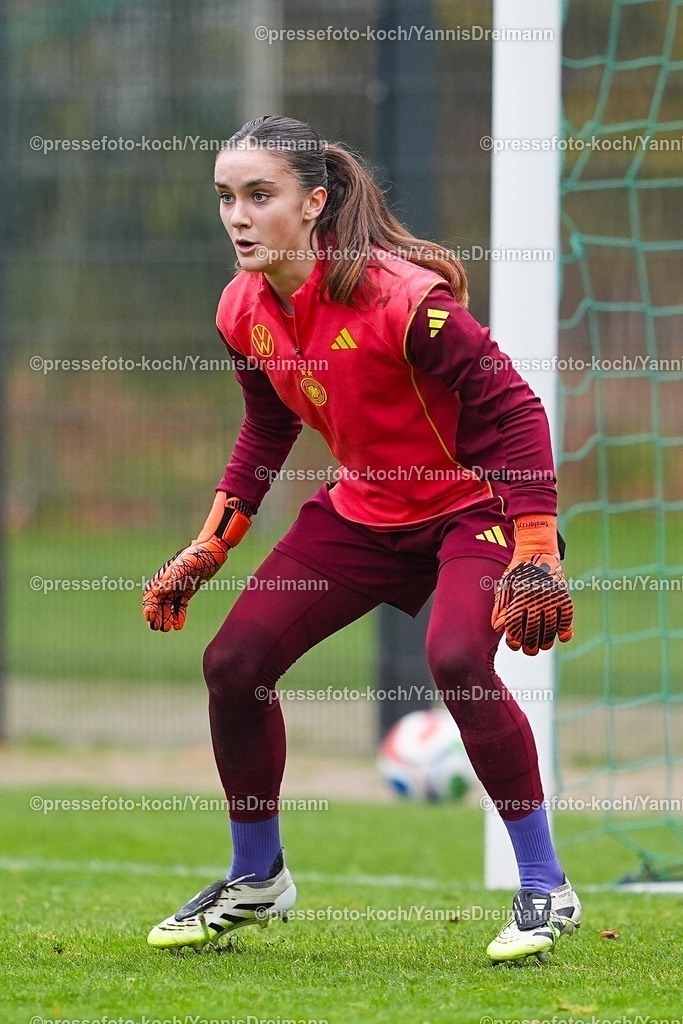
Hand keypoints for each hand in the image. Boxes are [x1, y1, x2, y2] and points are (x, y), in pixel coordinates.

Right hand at [142, 536, 228, 631]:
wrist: (213, 550)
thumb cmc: (198, 554)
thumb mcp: (185, 565)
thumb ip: (173, 577)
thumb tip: (161, 589)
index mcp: (164, 576)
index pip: (151, 595)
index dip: (149, 607)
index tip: (150, 618)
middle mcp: (169, 583)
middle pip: (158, 602)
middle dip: (156, 616)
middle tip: (158, 628)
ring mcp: (178, 587)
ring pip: (168, 606)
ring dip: (166, 617)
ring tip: (167, 629)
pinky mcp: (188, 590)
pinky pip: (180, 605)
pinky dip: (178, 615)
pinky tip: (178, 626)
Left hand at [491, 516, 573, 655]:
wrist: (537, 551)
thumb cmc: (517, 572)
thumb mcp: (505, 586)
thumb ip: (501, 608)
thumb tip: (497, 629)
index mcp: (519, 596)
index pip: (516, 626)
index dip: (514, 640)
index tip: (513, 644)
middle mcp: (536, 597)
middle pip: (534, 631)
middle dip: (530, 646)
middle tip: (528, 651)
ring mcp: (552, 597)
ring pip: (551, 628)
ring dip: (547, 642)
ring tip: (542, 647)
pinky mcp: (564, 596)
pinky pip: (567, 618)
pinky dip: (566, 630)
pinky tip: (562, 637)